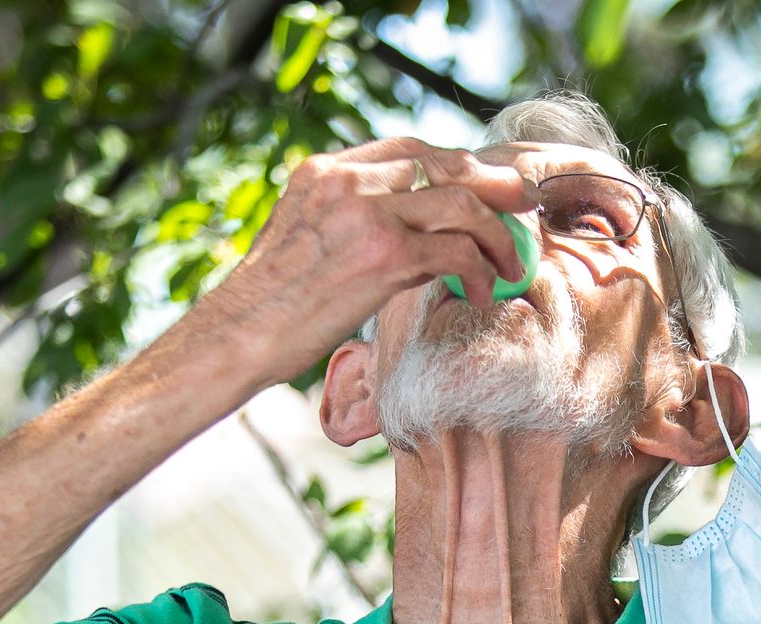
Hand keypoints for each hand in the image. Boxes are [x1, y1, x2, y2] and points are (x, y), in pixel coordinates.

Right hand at [197, 137, 539, 387]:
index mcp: (325, 171)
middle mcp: (347, 180)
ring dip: (496, 234)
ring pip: (460, 204)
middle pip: (443, 166)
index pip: (408, 150)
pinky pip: (455, 251)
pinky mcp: (383, 255)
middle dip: (492, 186)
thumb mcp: (302, 237)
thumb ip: (347, 218)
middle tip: (522, 206)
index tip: (482, 187)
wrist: (238, 335)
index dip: (455, 166)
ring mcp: (366, 215)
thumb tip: (403, 230)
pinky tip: (482, 291)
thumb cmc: (268, 303)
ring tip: (511, 262)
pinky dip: (480, 270)